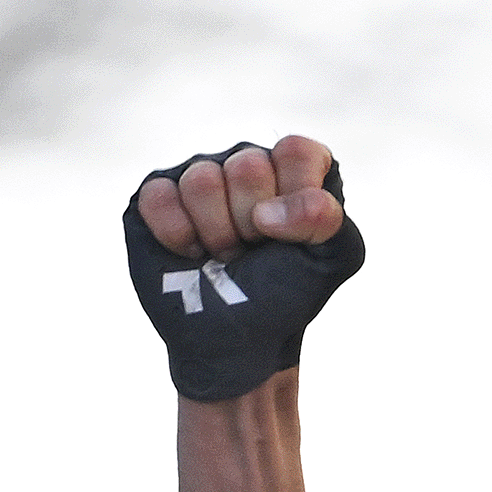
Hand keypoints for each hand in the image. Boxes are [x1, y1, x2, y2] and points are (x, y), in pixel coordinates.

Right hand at [122, 135, 366, 402]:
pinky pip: (159, 195)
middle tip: (252, 251)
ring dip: (215, 234)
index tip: (289, 237)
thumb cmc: (286, 293)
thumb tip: (265, 213)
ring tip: (223, 256)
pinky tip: (189, 254)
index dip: (295, 200)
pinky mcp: (157, 195)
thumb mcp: (334, 258)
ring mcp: (200, 174)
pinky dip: (177, 236)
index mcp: (294, 168)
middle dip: (251, 224)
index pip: (295, 152)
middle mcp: (246, 162)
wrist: (236, 339)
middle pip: (247, 165)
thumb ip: (327, 218)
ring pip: (201, 179)